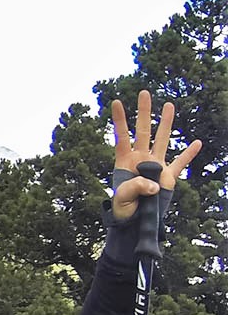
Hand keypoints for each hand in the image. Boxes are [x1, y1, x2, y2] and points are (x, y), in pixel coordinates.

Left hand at [109, 91, 201, 221]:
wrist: (134, 221)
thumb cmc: (122, 208)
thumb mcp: (123, 198)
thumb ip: (136, 187)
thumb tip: (154, 184)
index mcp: (125, 161)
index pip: (122, 136)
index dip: (119, 120)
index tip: (116, 102)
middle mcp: (140, 159)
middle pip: (143, 131)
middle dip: (143, 112)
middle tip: (144, 93)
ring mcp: (155, 166)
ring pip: (162, 140)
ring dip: (165, 123)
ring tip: (168, 105)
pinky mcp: (167, 177)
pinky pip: (181, 163)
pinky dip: (189, 154)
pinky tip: (197, 143)